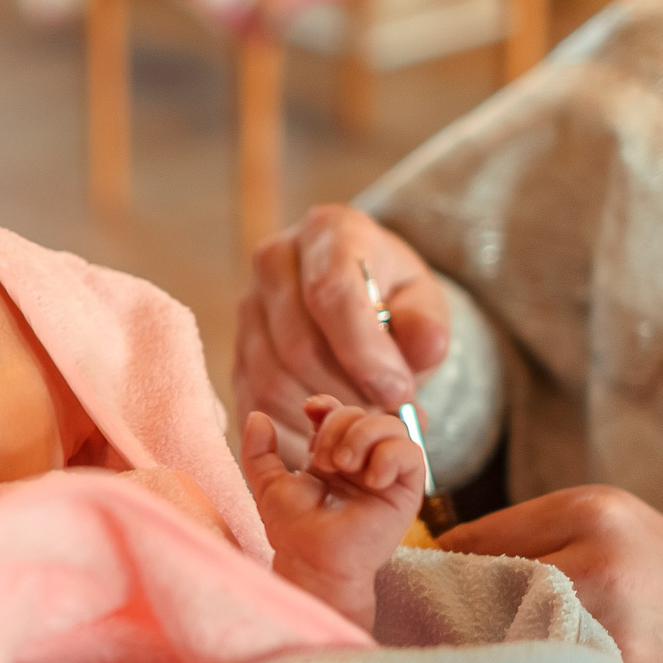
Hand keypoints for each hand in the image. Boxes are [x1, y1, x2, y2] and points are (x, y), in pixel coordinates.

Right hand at [234, 205, 451, 462]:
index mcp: (327, 232)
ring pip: (273, 381)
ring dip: (324, 415)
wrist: (358, 302)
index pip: (331, 292)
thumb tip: (426, 347)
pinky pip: (256, 405)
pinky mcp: (234, 353)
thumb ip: (427, 325)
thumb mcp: (424, 304)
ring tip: (363, 416)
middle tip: (387, 412)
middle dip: (348, 391)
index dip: (365, 351)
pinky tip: (332, 429)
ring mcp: (247, 308)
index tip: (398, 391)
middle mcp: (274, 262)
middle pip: (298, 345)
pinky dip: (296, 430)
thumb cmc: (392, 300)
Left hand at [241, 398, 426, 631]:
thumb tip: (257, 416)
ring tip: (344, 465)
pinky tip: (369, 479)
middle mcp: (362, 461)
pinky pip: (412, 454)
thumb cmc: (293, 529)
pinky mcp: (406, 492)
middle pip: (363, 414)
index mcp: (334, 455)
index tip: (311, 410)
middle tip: (323, 462)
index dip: (330, 405)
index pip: (342, 412)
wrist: (311, 560)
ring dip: (364, 436)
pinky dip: (390, 456)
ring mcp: (385, 474)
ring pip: (392, 426)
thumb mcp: (268, 483)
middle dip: (338, 427)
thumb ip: (259, 450)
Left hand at [438, 487, 662, 662]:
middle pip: (466, 595)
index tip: (424, 610)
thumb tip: (438, 576)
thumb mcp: (628, 543)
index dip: (436, 582)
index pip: (464, 541)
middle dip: (449, 628)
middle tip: (445, 654)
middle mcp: (594, 561)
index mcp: (594, 512)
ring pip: (490, 650)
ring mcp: (602, 630)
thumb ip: (543, 546)